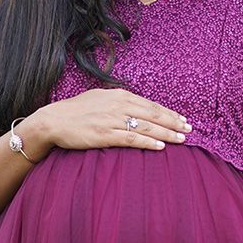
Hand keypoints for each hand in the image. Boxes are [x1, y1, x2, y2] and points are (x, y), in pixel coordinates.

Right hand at [35, 87, 191, 152]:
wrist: (53, 120)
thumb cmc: (75, 111)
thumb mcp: (99, 99)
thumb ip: (118, 102)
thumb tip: (135, 107)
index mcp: (119, 95)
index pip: (150, 104)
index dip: (168, 113)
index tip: (182, 119)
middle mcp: (118, 105)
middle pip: (153, 114)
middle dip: (173, 122)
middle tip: (189, 130)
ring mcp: (112, 120)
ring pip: (146, 127)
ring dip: (166, 133)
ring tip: (181, 139)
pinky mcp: (105, 134)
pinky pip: (132, 139)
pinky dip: (148, 142)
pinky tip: (160, 146)